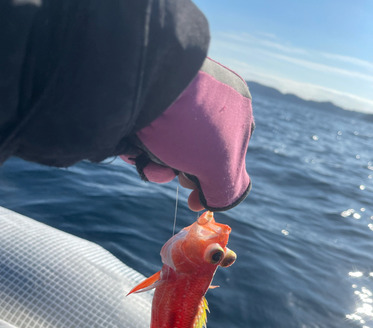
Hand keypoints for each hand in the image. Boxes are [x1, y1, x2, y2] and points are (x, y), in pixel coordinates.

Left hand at [122, 57, 253, 211]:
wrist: (144, 78)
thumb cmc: (190, 124)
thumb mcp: (220, 166)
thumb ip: (226, 191)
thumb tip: (208, 203)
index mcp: (237, 112)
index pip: (230, 160)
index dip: (212, 184)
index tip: (194, 200)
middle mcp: (210, 104)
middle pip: (196, 157)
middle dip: (181, 172)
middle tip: (174, 170)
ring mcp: (179, 101)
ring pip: (169, 149)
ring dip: (158, 165)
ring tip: (148, 157)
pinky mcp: (149, 100)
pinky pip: (148, 135)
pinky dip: (141, 148)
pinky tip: (135, 147)